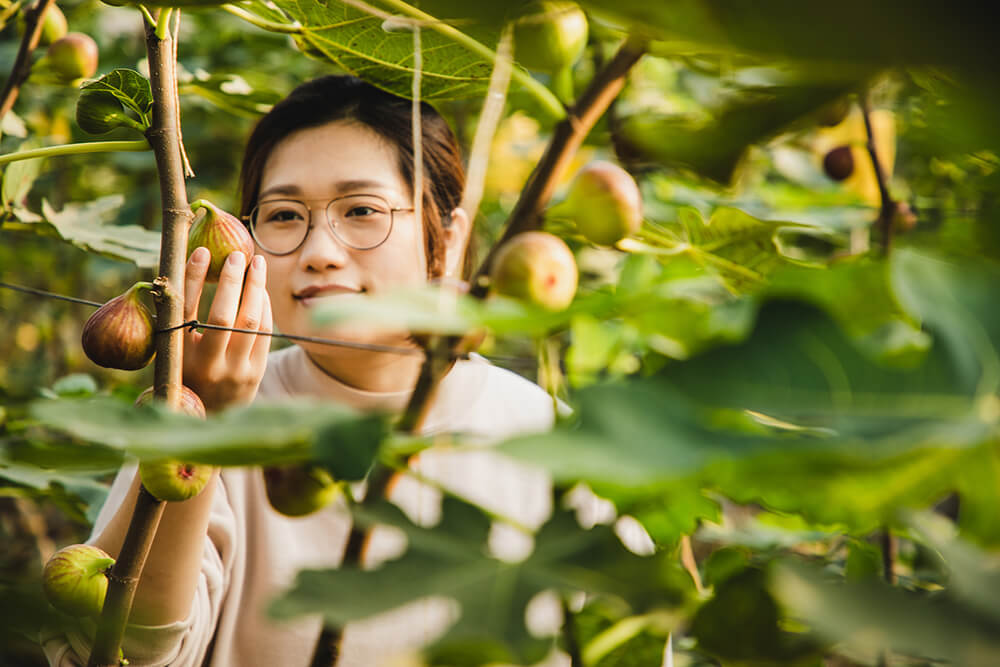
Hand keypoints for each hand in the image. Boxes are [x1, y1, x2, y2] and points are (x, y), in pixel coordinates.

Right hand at [182, 247, 271, 411]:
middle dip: (232, 281)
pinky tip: (262, 289)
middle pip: (224, 316)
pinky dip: (264, 307)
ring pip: (250, 322)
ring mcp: (234, 371)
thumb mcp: (173, 349)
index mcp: (178, 355)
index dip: (194, 278)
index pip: (185, 310)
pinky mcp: (255, 373)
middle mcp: (206, 366)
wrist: (210, 416)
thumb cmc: (187, 371)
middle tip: (237, 255)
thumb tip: (186, 265)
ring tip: (257, 264)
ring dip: (256, 288)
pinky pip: (264, 332)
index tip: (202, 251)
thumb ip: (176, 315)